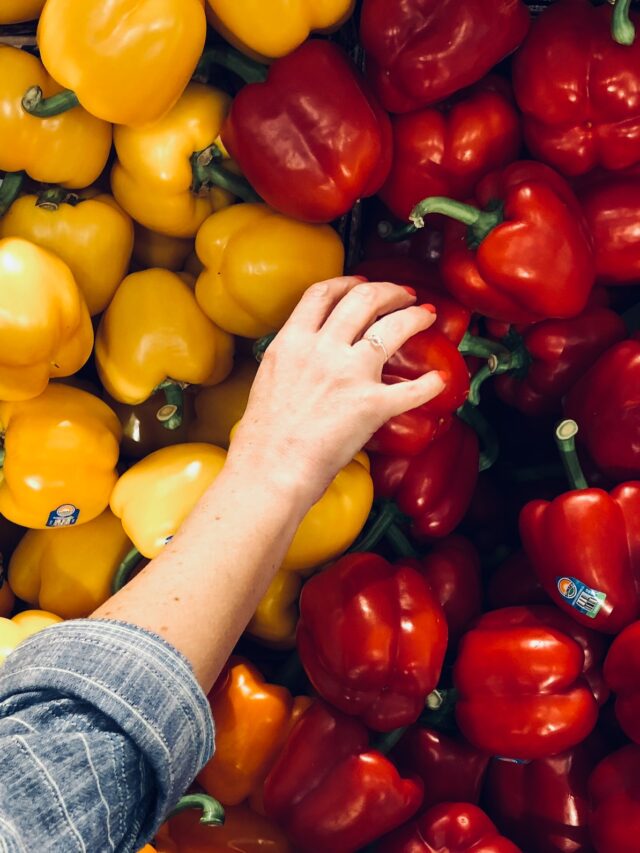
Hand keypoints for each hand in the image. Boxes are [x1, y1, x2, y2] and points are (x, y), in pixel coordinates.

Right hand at [228, 275, 444, 505]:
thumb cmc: (264, 437)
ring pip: (393, 327)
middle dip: (391, 291)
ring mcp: (349, 374)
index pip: (322, 294)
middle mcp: (322, 349)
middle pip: (364, 299)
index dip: (348, 282)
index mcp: (292, 342)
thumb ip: (292, 358)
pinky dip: (431, 385)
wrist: (270, 468)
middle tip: (405, 295)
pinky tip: (440, 380)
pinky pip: (412, 389)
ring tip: (427, 315)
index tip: (362, 282)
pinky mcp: (372, 404)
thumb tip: (307, 356)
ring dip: (415, 316)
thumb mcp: (269, 379)